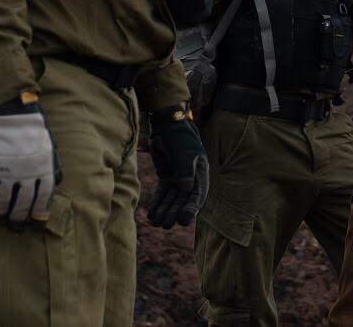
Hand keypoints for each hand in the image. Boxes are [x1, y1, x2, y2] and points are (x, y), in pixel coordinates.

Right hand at [0, 95, 61, 227]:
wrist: (12, 110)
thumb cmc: (34, 130)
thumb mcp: (50, 148)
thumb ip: (53, 168)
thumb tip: (55, 185)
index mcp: (43, 170)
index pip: (42, 200)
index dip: (37, 215)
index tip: (33, 226)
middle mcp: (26, 174)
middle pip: (22, 204)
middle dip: (17, 220)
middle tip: (12, 228)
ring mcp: (6, 170)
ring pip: (2, 201)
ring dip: (0, 215)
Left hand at [146, 105, 208, 228]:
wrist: (167, 126)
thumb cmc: (180, 137)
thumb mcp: (184, 151)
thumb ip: (184, 169)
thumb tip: (185, 188)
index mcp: (200, 175)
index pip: (197, 196)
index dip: (191, 209)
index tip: (183, 220)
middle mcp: (190, 180)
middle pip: (182, 201)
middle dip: (174, 214)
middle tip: (165, 225)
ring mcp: (178, 180)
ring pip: (171, 200)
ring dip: (164, 211)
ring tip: (156, 223)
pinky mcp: (166, 178)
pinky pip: (162, 194)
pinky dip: (157, 204)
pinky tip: (152, 214)